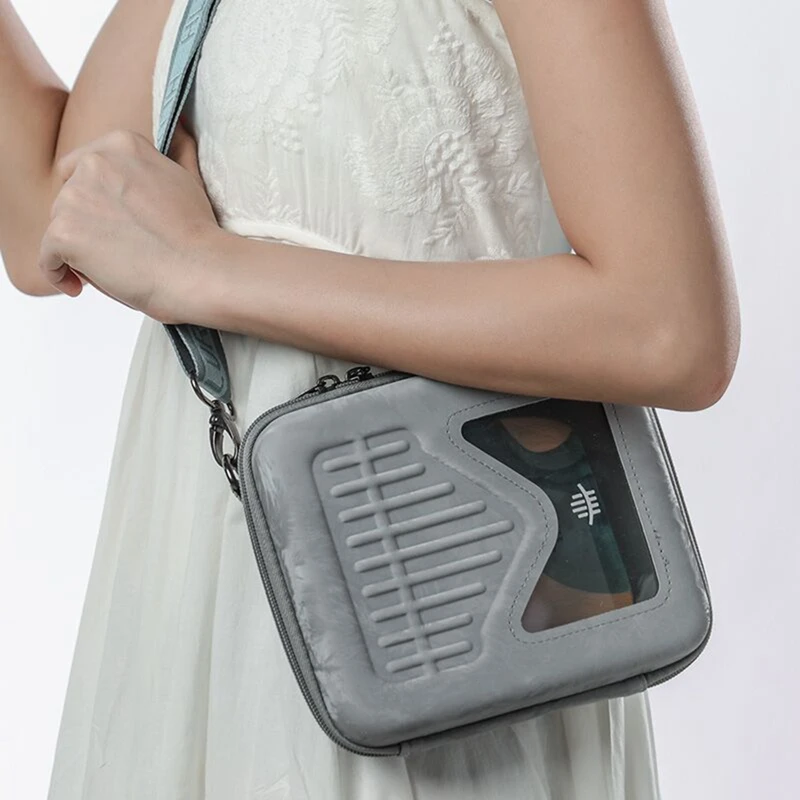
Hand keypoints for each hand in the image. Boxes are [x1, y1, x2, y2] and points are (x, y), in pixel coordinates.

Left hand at [38, 119, 220, 320]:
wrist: (201, 270)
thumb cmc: (199, 234)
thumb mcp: (190, 178)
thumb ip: (176, 151)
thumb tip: (183, 126)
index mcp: (121, 145)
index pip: (84, 169)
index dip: (97, 201)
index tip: (115, 224)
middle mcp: (93, 163)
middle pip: (70, 200)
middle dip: (88, 226)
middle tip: (121, 252)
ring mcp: (75, 197)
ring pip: (60, 228)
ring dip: (78, 250)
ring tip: (112, 270)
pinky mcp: (64, 232)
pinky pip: (47, 259)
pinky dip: (59, 275)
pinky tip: (80, 287)